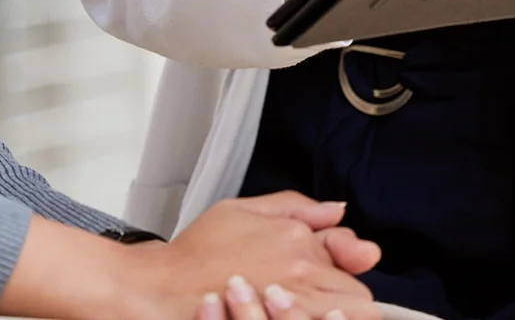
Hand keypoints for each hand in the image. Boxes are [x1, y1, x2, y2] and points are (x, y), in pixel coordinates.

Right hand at [0, 195, 373, 319]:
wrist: (158, 289)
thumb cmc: (196, 252)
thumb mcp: (243, 210)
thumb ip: (297, 207)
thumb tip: (338, 210)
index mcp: (297, 241)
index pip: (355, 258)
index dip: (352, 264)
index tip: (346, 267)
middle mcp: (299, 276)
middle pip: (356, 297)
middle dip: (345, 296)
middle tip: (323, 298)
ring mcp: (285, 307)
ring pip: (340, 317)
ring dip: (334, 314)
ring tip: (313, 310)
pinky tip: (299, 317)